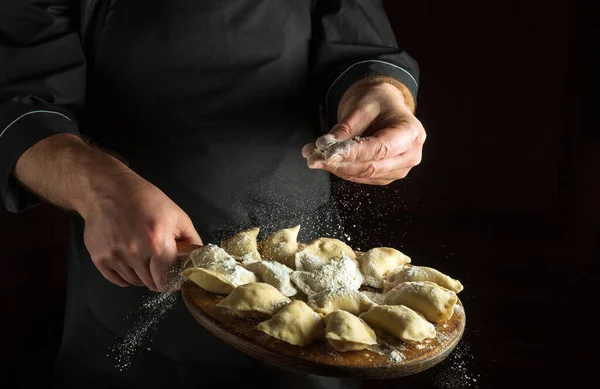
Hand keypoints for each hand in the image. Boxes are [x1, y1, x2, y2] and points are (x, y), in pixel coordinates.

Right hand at [81, 171, 201, 290]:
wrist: (109, 190)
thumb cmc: (146, 200)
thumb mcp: (177, 215)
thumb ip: (191, 239)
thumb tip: (199, 258)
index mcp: (157, 242)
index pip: (166, 279)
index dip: (172, 281)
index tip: (173, 277)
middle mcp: (134, 252)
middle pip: (151, 283)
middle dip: (157, 277)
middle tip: (159, 265)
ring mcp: (114, 256)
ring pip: (134, 282)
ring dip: (141, 275)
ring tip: (142, 256)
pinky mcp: (98, 258)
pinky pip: (117, 280)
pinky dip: (125, 275)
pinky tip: (129, 260)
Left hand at [302, 78, 425, 184]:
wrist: (385, 107)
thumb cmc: (378, 103)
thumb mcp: (361, 107)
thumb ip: (345, 129)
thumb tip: (325, 146)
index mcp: (411, 133)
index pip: (380, 149)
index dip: (353, 153)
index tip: (328, 152)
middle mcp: (410, 155)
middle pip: (372, 167)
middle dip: (339, 163)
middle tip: (313, 157)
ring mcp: (399, 169)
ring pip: (364, 175)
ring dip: (336, 168)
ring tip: (314, 156)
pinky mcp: (385, 175)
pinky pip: (361, 177)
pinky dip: (341, 170)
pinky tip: (325, 160)